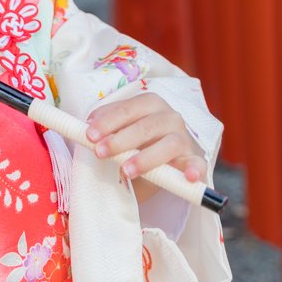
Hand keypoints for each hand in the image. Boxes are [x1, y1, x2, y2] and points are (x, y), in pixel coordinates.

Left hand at [85, 92, 205, 187]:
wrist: (155, 167)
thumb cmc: (133, 145)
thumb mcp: (117, 133)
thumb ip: (105, 128)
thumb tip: (84, 127)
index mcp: (149, 103)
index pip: (127, 109)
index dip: (107, 121)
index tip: (89, 135)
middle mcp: (169, 116)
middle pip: (145, 126)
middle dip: (120, 140)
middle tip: (100, 153)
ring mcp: (184, 138)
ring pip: (168, 144)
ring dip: (146, 158)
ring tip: (126, 171)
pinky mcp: (194, 160)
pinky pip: (197, 164)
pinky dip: (194, 170)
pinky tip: (188, 177)